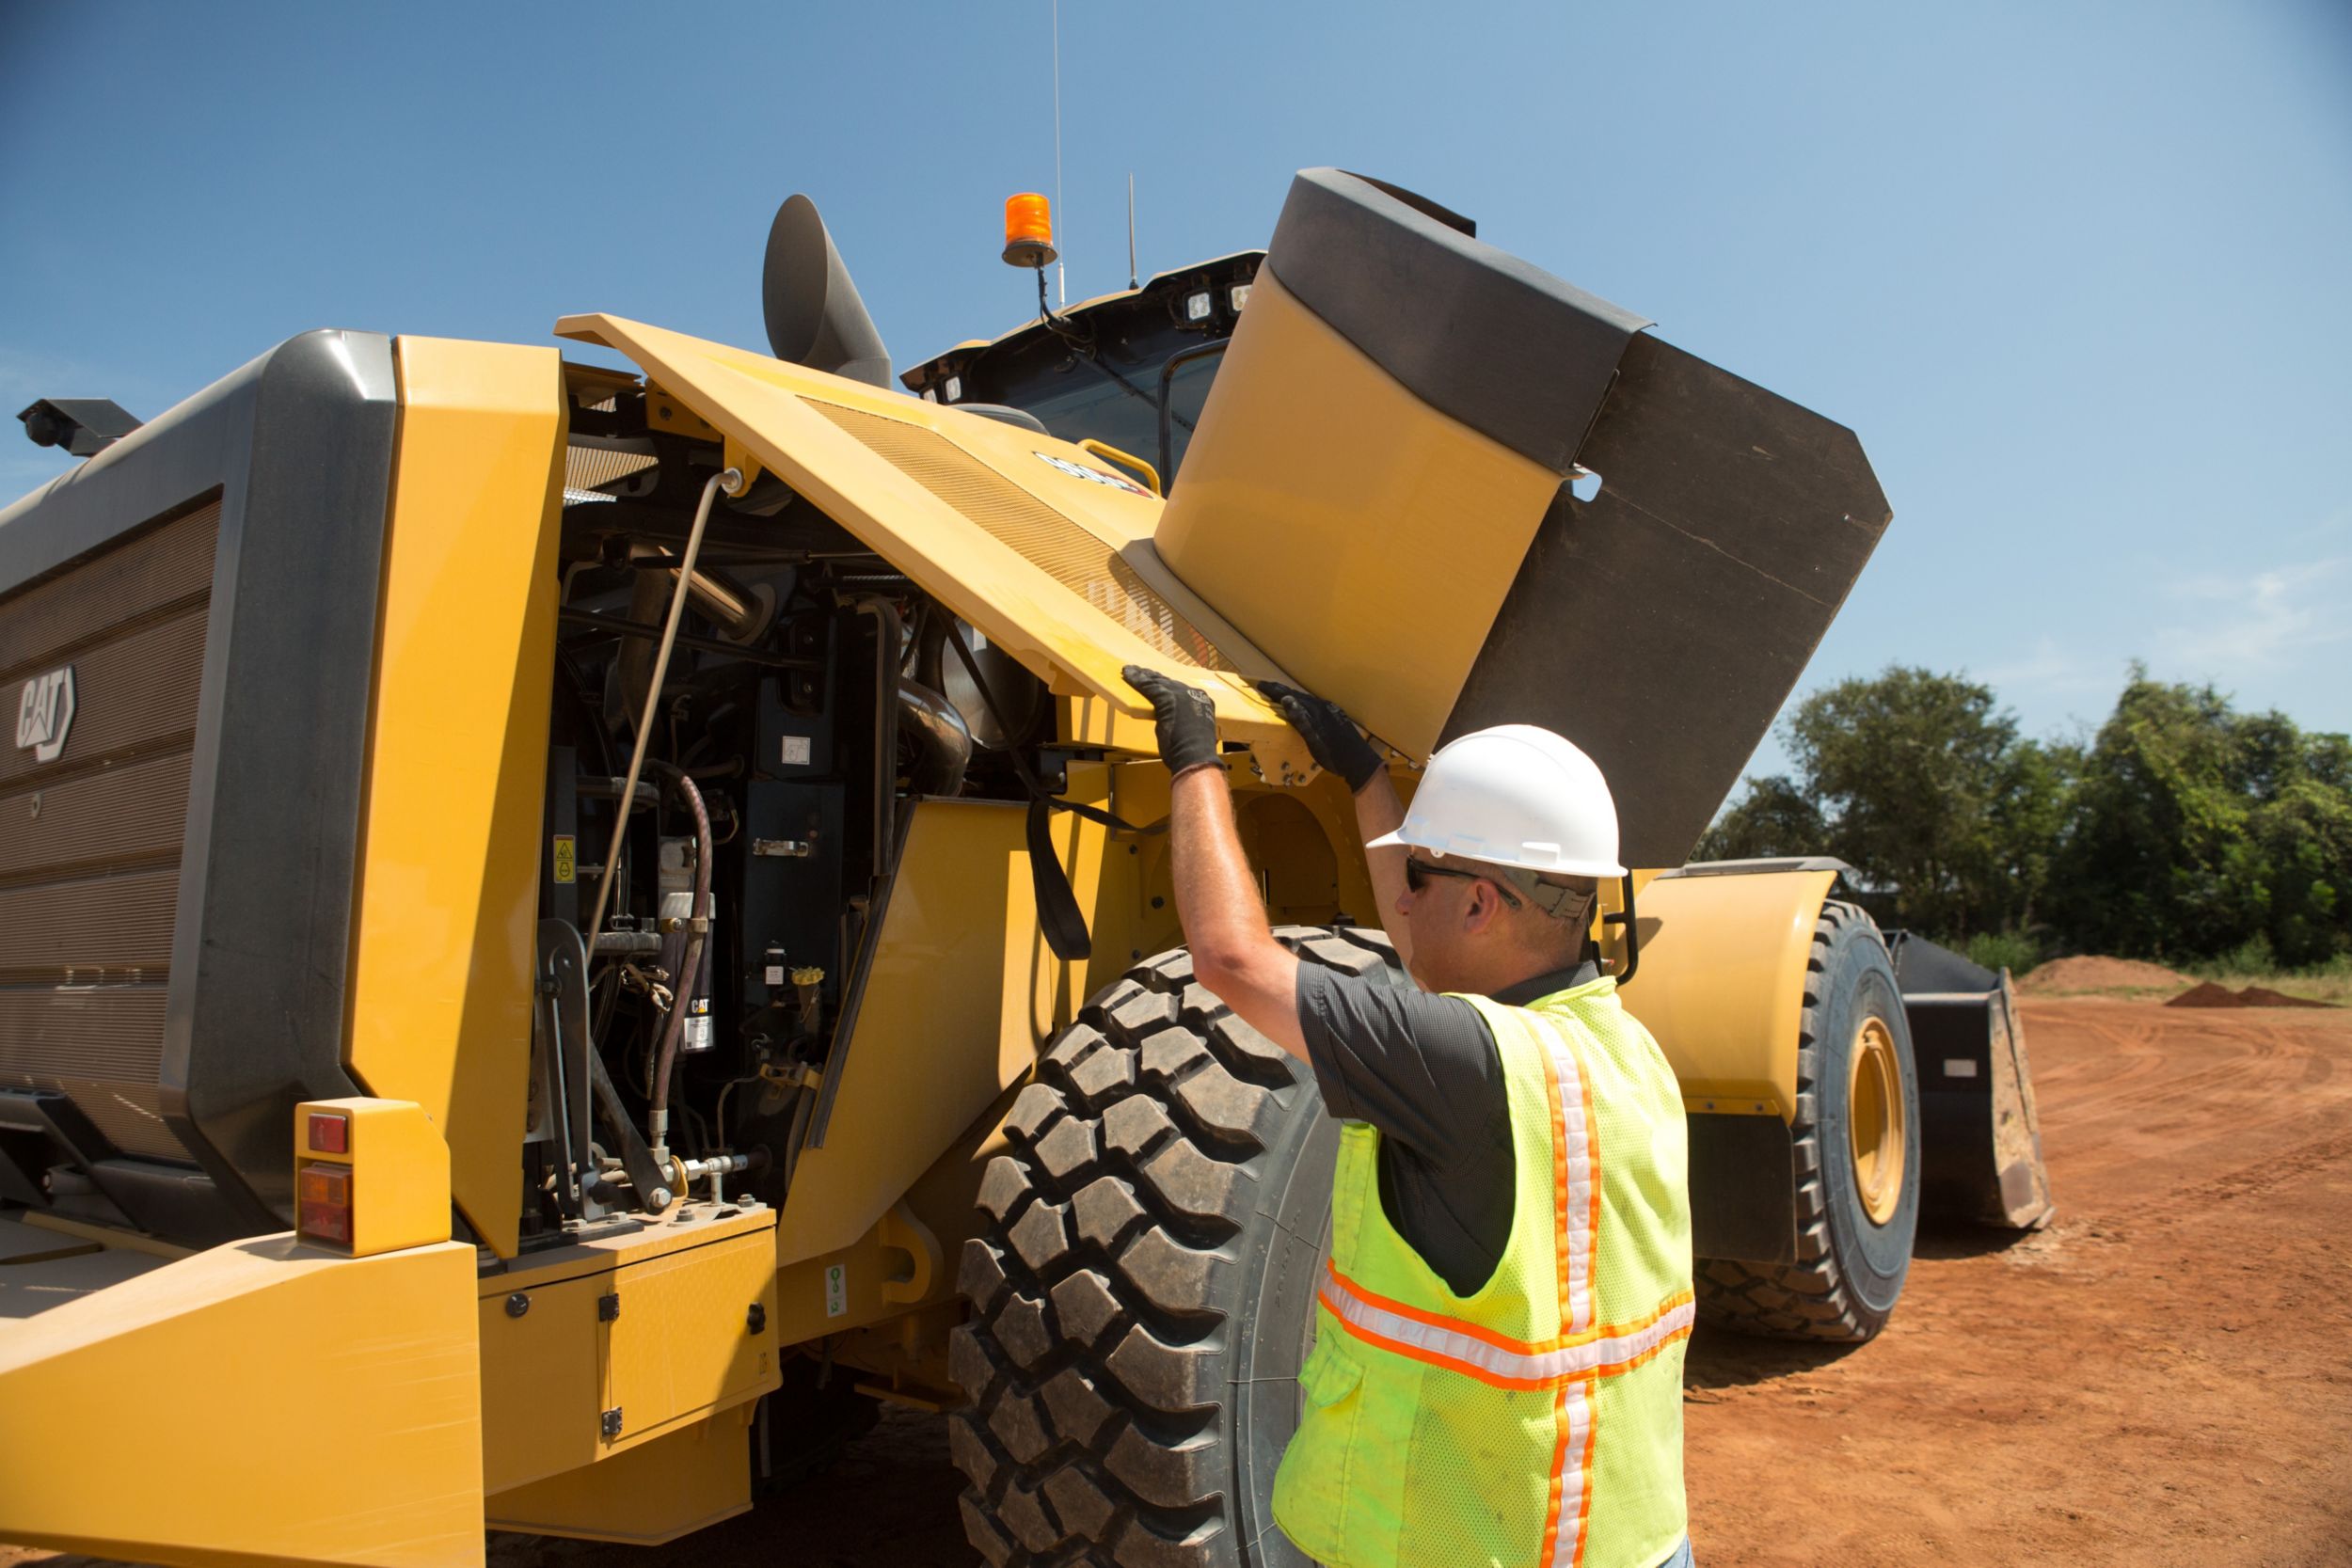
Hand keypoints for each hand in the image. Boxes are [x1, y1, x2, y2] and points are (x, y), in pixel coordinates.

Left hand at [1123, 665, 1222, 777]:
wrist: (1194, 758)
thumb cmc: (1192, 753)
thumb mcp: (1190, 733)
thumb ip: (1181, 722)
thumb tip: (1170, 722)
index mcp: (1203, 702)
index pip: (1179, 688)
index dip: (1165, 684)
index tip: (1155, 680)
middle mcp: (1194, 694)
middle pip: (1168, 682)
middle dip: (1152, 677)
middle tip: (1139, 671)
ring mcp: (1182, 694)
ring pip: (1157, 681)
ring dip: (1142, 676)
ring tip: (1130, 671)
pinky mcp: (1167, 698)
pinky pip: (1148, 686)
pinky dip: (1136, 680)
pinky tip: (1128, 675)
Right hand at [1256, 681, 1383, 791]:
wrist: (1360, 763)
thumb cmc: (1334, 755)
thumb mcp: (1314, 740)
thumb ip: (1300, 720)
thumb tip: (1286, 698)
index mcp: (1316, 710)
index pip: (1291, 696)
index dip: (1275, 691)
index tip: (1260, 684)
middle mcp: (1324, 706)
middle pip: (1299, 695)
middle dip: (1282, 691)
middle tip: (1267, 687)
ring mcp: (1332, 711)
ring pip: (1308, 700)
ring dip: (1293, 697)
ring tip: (1281, 696)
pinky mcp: (1337, 717)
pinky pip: (1316, 706)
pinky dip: (1304, 704)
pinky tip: (1304, 708)